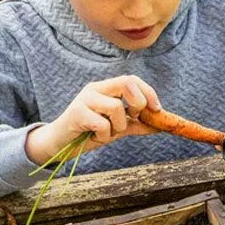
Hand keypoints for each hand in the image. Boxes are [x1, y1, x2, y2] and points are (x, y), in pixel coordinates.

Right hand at [26, 75, 160, 164]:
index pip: (132, 80)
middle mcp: (96, 89)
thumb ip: (138, 124)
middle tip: (131, 118)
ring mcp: (85, 99)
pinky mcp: (77, 113)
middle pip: (126, 83)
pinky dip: (105, 136)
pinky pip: (103, 124)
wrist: (61, 144)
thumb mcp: (118, 128)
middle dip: (137, 103)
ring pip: (116, 107)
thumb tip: (162, 125)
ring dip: (118, 127)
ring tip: (105, 133)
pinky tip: (94, 136)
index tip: (157, 110)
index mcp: (106, 88)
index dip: (148, 92)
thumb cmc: (90, 133)